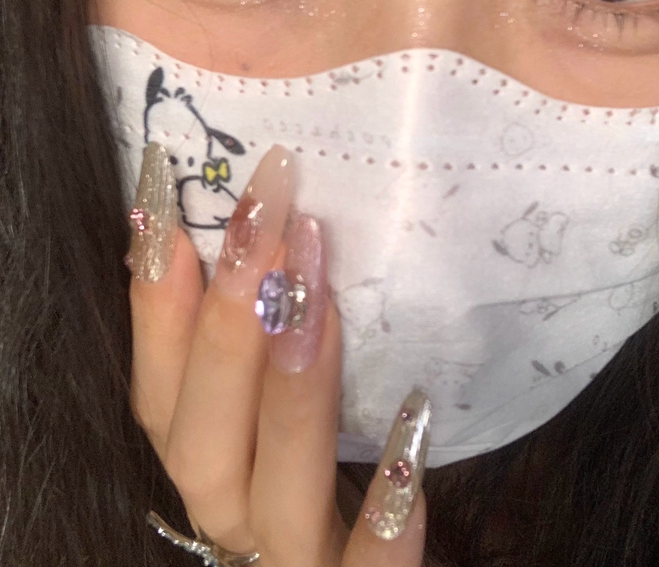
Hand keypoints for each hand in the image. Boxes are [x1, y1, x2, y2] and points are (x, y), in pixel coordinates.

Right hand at [126, 143, 430, 565]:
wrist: (357, 560)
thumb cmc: (311, 460)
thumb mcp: (272, 397)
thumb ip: (252, 339)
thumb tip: (240, 236)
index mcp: (204, 456)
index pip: (159, 392)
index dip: (156, 306)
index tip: (170, 212)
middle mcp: (231, 508)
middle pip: (200, 440)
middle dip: (228, 329)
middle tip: (264, 227)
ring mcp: (292, 551)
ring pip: (274, 491)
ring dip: (291, 392)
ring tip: (317, 301)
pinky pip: (370, 565)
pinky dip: (388, 506)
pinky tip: (418, 418)